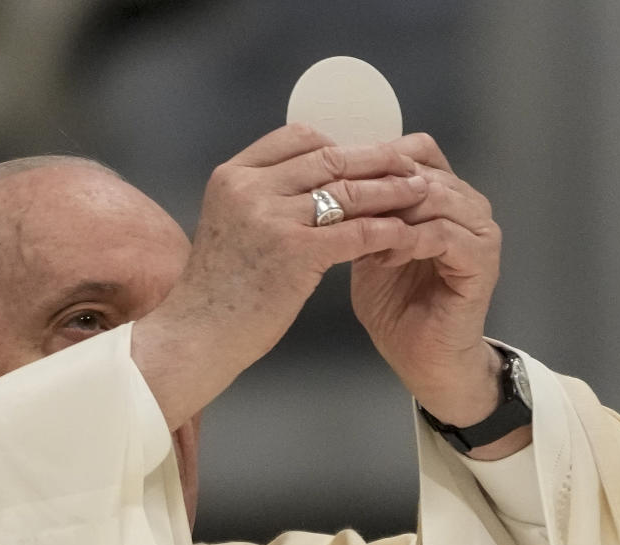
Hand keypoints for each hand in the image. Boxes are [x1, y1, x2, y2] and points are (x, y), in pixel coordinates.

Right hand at [133, 124, 430, 428]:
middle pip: (329, 157)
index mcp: (233, 175)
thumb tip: (314, 186)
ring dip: (391, 190)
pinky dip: (386, 229)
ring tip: (421, 192)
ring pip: (348, 190)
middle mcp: (251, 187)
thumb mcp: (230, 224)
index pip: (298, 137)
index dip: (339, 144)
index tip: (365, 157)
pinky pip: (356, 230)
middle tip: (408, 165)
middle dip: (376, 159)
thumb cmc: (218, 289)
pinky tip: (407, 234)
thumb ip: (263, 198)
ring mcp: (272, 217)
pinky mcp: (296, 252)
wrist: (198, 333)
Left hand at [350, 133, 503, 427]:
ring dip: (392, 212)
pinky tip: (384, 256)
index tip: (334, 176)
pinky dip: (410, 240)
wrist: (421, 358)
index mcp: (442, 195)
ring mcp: (478, 230)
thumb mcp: (367, 248)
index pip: (416, 152)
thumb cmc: (395, 305)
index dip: (375, 158)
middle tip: (340, 203)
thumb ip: (361, 213)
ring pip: (434, 197)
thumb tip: (327, 179)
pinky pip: (444, 234)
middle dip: (378, 184)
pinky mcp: (481, 261)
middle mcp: (466, 204)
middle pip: (423, 170)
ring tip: (359, 232)